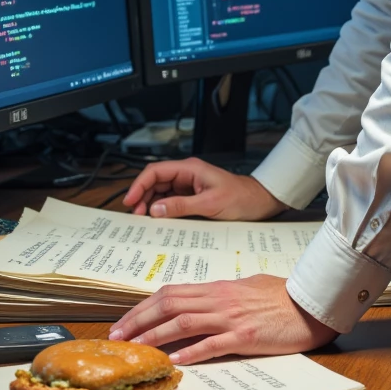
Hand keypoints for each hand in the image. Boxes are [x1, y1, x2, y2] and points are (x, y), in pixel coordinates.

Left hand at [108, 274, 336, 363]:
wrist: (310, 304)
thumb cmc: (281, 297)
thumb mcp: (245, 289)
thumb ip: (220, 297)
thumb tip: (199, 305)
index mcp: (217, 289)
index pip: (170, 293)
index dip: (142, 308)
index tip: (123, 322)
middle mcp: (219, 300)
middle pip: (168, 305)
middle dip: (138, 321)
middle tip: (116, 337)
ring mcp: (232, 318)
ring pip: (183, 322)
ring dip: (155, 336)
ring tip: (136, 349)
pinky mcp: (247, 336)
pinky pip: (214, 343)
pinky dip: (192, 351)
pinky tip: (176, 360)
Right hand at [122, 157, 282, 220]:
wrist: (259, 202)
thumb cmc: (240, 198)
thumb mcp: (210, 204)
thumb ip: (182, 206)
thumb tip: (156, 209)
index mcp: (189, 169)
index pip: (156, 171)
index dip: (139, 185)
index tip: (130, 201)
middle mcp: (187, 174)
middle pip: (155, 181)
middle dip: (142, 196)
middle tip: (136, 215)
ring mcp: (189, 185)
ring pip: (161, 191)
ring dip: (150, 204)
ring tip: (144, 220)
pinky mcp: (193, 196)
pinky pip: (171, 200)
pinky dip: (162, 209)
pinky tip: (158, 220)